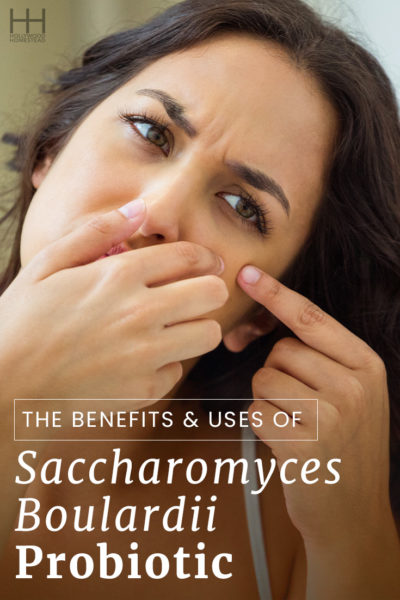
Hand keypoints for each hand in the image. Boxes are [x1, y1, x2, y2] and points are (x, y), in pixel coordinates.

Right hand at [0, 199, 227, 403]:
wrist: (4, 386)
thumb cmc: (21, 322)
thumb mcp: (47, 265)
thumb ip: (96, 232)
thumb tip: (139, 210)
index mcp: (118, 275)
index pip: (189, 256)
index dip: (205, 257)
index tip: (207, 263)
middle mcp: (140, 312)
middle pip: (212, 293)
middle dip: (207, 290)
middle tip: (193, 296)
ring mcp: (145, 355)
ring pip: (210, 333)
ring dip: (196, 328)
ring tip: (173, 329)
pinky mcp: (143, 390)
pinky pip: (178, 371)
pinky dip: (165, 366)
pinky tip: (141, 362)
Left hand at [237, 265, 393, 545]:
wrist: (353, 514)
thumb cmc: (343, 446)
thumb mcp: (351, 395)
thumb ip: (318, 359)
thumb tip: (259, 330)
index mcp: (366, 365)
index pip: (312, 318)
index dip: (277, 294)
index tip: (248, 273)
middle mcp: (353, 385)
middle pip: (281, 351)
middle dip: (278, 373)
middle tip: (298, 405)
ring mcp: (331, 414)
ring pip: (264, 378)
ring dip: (269, 401)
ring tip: (296, 425)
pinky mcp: (303, 442)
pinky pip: (255, 410)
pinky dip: (261, 424)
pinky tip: (287, 443)